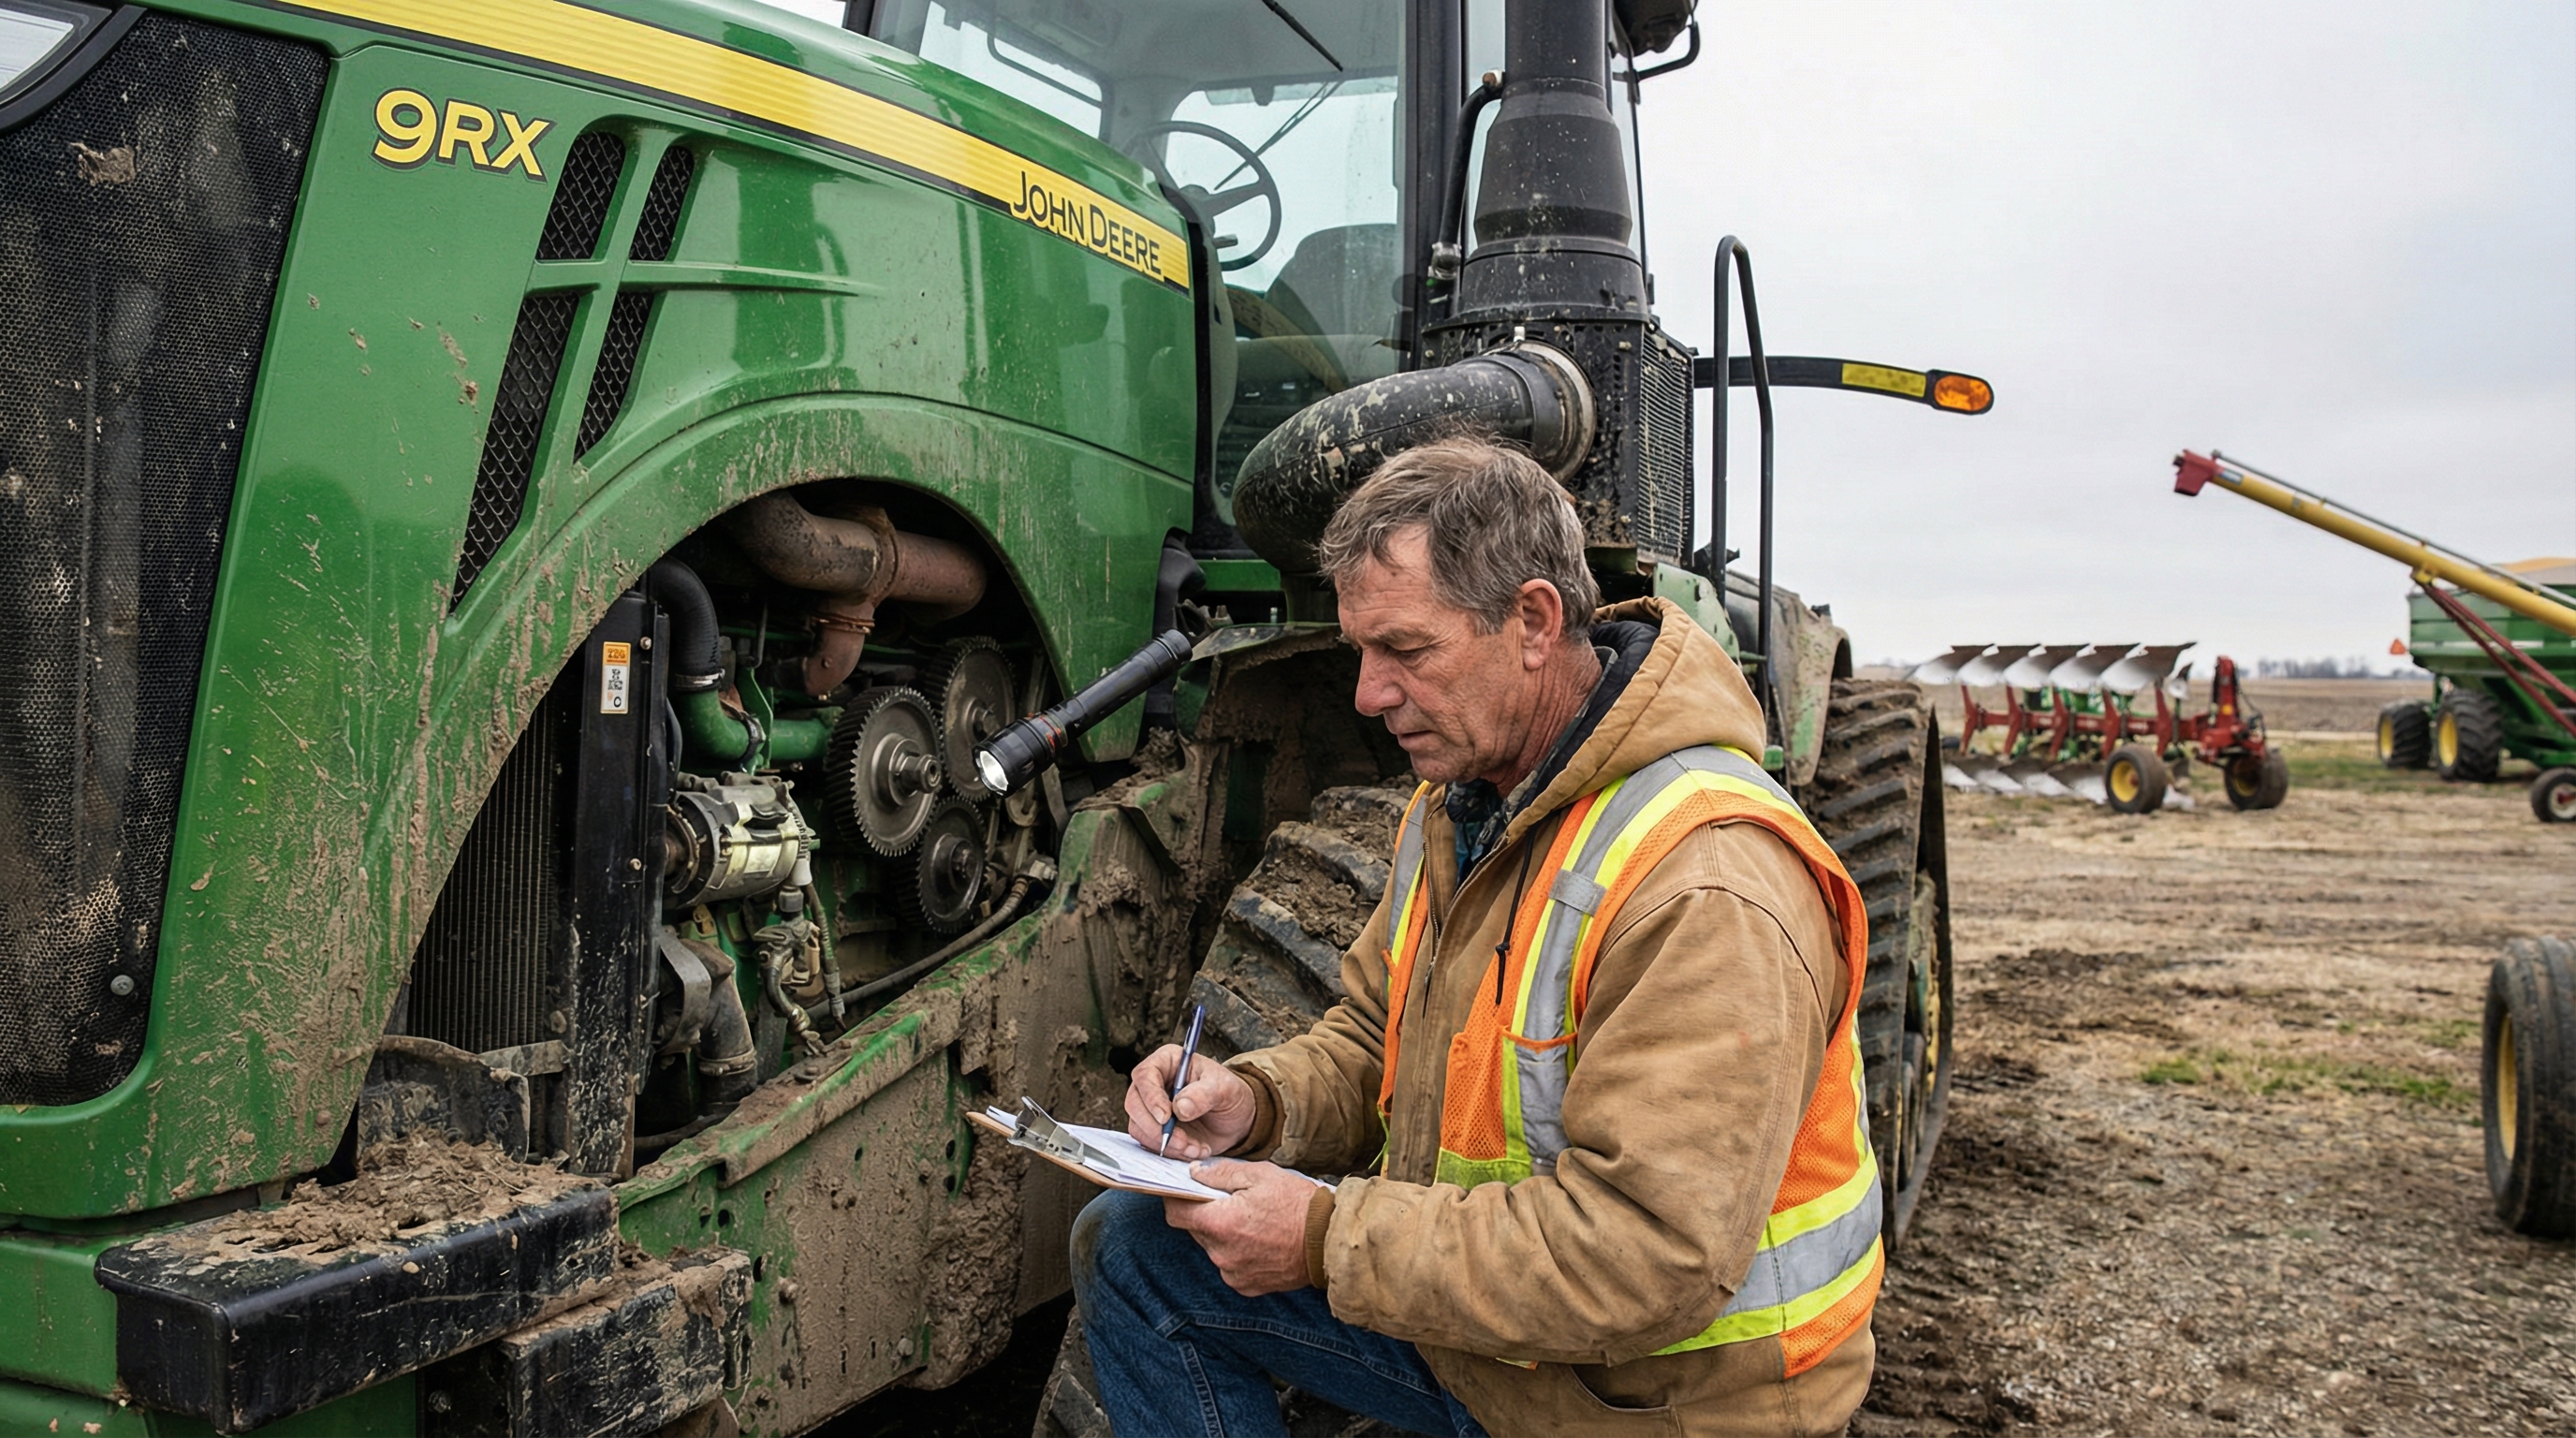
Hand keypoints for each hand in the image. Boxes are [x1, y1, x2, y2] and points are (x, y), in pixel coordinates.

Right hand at [1124, 1043, 1256, 1160]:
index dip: (1151, 1097)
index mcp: (1168, 1062)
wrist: (1236, 1119)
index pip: (1145, 1075)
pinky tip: (1194, 1150)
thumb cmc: (1229, 1094)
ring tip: (1195, 1147)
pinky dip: (1171, 1152)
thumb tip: (1180, 1108)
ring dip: (1166, 1144)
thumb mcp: (1225, 1088)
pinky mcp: (1154, 1130)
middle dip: (1156, 1128)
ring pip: (1139, 1128)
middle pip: (1134, 1104)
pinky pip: (1150, 1144)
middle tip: (1182, 1141)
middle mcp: (1154, 1083)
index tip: (1166, 1117)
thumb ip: (1204, 1094)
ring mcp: (1151, 1108)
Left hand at [1165, 1160, 1318, 1295]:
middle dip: (1207, 1214)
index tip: (1182, 1190)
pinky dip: (1238, 1253)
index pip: (1176, 1213)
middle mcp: (1221, 1253)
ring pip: (1214, 1248)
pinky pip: (1230, 1266)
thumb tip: (1195, 1172)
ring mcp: (1233, 1273)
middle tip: (1231, 1201)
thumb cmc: (1297, 1204)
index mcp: (1220, 1223)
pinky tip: (1260, 1241)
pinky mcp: (1247, 1286)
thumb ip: (1221, 1173)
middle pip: (1196, 1230)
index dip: (1175, 1199)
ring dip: (1223, 1234)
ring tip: (1252, 1222)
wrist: (1329, 1241)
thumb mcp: (1260, 1175)